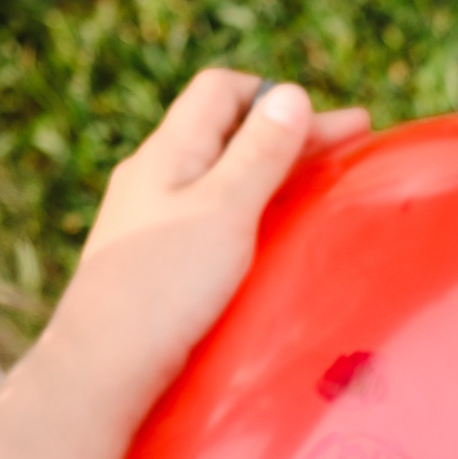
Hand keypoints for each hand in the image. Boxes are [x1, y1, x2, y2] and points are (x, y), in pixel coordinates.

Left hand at [38, 69, 370, 428]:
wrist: (103, 367)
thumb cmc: (165, 287)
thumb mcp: (224, 211)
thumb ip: (259, 154)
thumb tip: (290, 92)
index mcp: (169, 152)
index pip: (221, 91)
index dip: (276, 97)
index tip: (329, 125)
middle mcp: (155, 176)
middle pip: (227, 132)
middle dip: (290, 134)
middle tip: (353, 146)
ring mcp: (151, 218)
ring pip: (221, 174)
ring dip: (274, 172)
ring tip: (323, 185)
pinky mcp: (157, 259)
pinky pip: (212, 213)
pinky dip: (253, 209)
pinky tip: (273, 233)